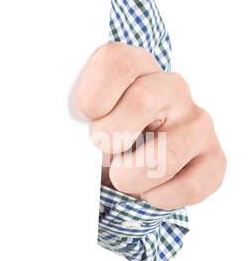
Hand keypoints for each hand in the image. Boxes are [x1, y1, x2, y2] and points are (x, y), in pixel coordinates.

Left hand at [72, 41, 225, 208]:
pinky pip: (193, 184)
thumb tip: (47, 131)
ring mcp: (197, 122)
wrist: (128, 160)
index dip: (93, 95)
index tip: (83, 116)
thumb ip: (66, 111)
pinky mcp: (214, 157)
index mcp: (136, 65)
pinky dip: (161, 198)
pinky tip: (146, 193)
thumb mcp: (79, 113)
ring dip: (131, 177)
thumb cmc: (99, 130)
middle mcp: (172, 87)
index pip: (118, 62)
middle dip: (109, 137)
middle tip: (100, 149)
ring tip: (120, 177)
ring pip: (167, 153)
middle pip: (142, 101)